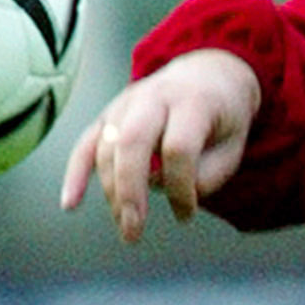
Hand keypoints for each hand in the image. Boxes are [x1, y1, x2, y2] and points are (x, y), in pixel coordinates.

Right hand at [58, 49, 261, 242]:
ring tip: (126, 227)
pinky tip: (70, 205)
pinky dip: (75, 174)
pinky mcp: (109, 114)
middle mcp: (155, 96)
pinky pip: (85, 143)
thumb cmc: (223, 117)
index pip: (178, 148)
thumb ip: (208, 174)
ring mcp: (127, 102)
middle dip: (129, 191)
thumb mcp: (233, 144)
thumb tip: (164, 192)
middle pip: (133, 141)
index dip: (180, 187)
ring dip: (111, 192)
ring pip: (107, 146)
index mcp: (193, 101)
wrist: (208, 73)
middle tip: (134, 230)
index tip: (187, 214)